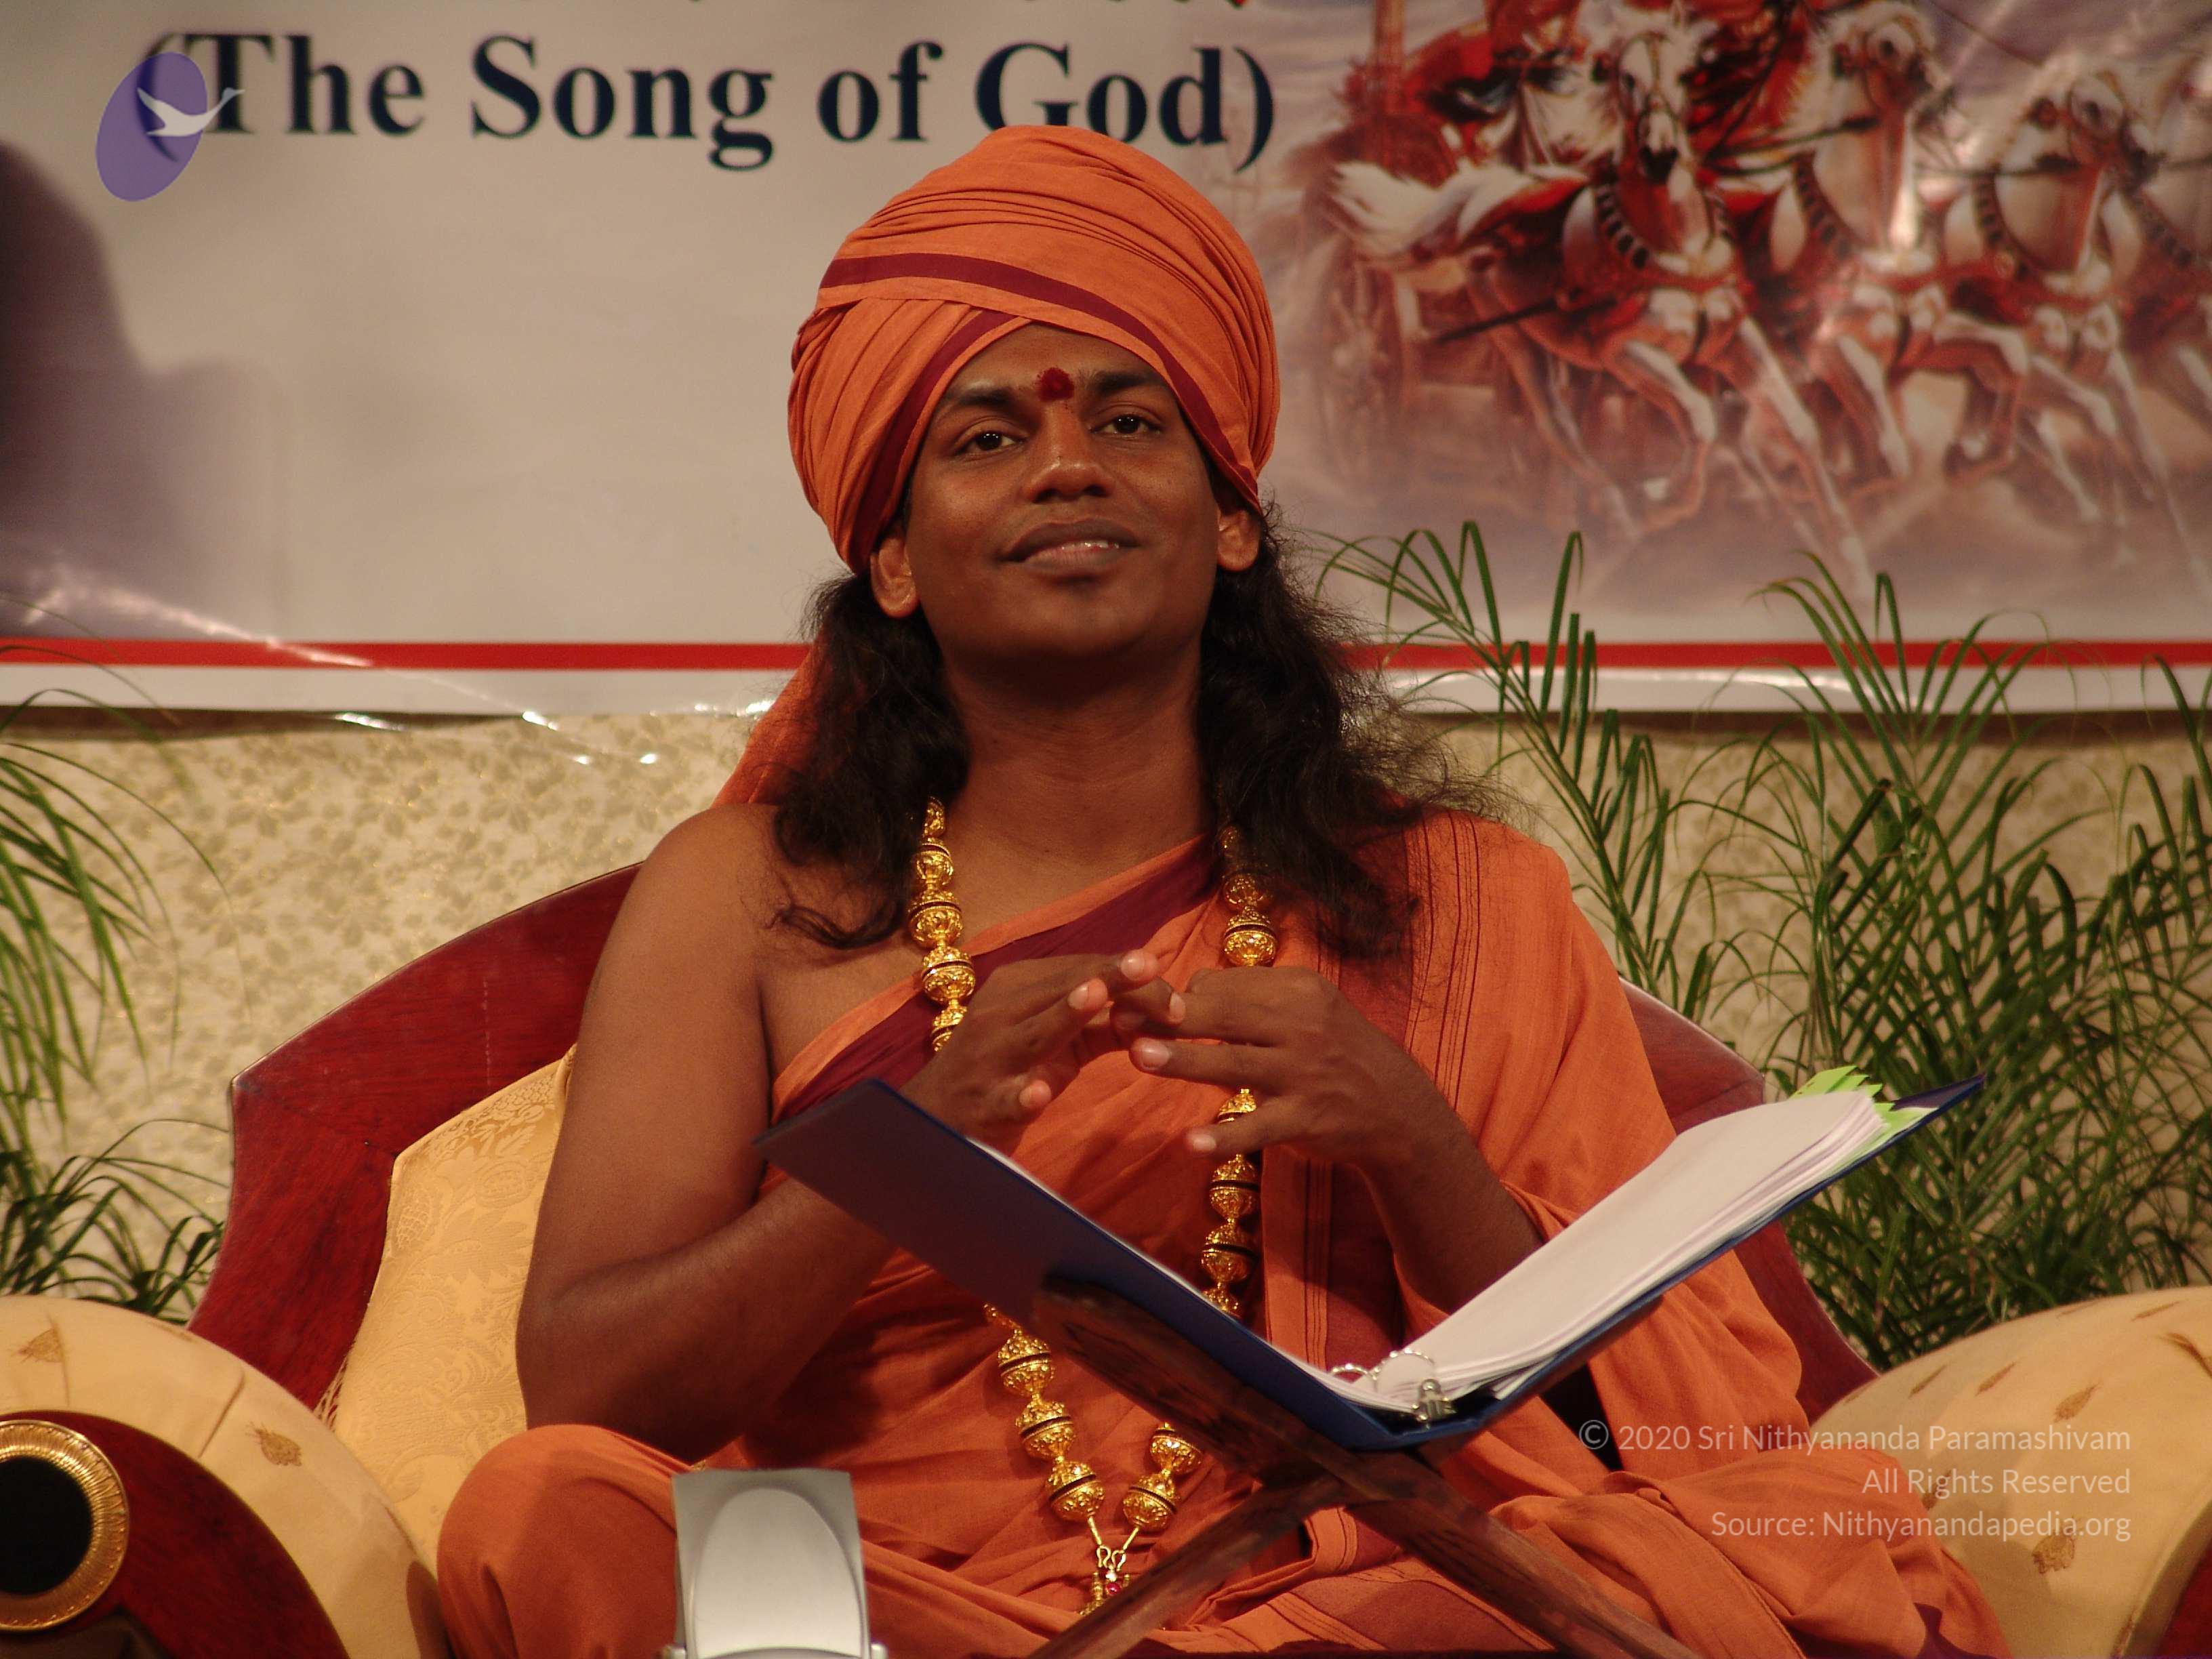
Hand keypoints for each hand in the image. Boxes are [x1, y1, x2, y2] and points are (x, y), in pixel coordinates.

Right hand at [905, 950, 1183, 1152]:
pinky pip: (1005, 1100)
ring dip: (1063, 1014)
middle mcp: (1000, 1014)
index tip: (1175, 993)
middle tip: (1151, 968)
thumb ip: (1102, 1023)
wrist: (935, 1120)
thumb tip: (1162, 1007)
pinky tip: (1039, 1093)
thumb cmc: (1006, 1070)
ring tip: (1096, 996)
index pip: (1080, 970)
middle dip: (1110, 982)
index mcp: (1018, 989)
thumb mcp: (1054, 1040)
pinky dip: (1021, 1096)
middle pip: (1062, 991)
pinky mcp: (983, 1106)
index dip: (1127, 976)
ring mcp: (989, 1059)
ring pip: (1033, 1035)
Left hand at [1115, 966, 1462, 1178]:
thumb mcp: (1306, 1008)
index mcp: (1298, 991)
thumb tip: (1192, 985)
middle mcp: (1302, 1027)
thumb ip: (1253, 996)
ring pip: (1235, 1065)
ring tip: (1140, 1057)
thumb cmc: (1333, 1050)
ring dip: (1186, 1061)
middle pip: (1226, 1018)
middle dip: (1171, 1017)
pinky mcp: (1306, 1119)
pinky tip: (1191, 1144)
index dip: (1178, 993)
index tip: (1132, 998)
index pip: (1227, 986)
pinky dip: (1226, 1137)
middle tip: (1120, 1017)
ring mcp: (1304, 1074)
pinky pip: (1259, 1128)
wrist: (1395, 1106)